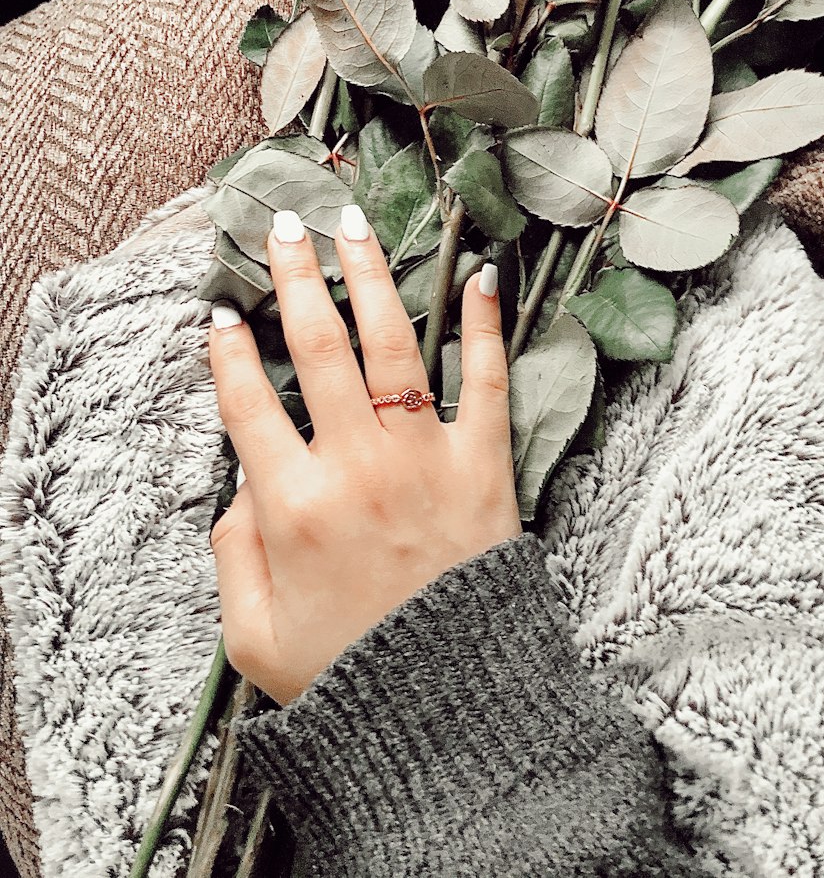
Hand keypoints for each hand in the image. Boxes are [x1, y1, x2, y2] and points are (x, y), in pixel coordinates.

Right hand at [207, 203, 520, 705]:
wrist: (449, 710)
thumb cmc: (349, 672)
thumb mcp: (252, 635)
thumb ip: (233, 553)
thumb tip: (243, 487)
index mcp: (293, 505)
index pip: (247, 403)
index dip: (230, 353)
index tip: (224, 314)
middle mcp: (356, 466)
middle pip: (319, 349)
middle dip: (296, 278)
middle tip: (287, 227)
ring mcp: (426, 458)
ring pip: (392, 346)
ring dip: (370, 277)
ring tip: (354, 225)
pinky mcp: (485, 465)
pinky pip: (488, 381)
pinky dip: (485, 326)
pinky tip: (480, 275)